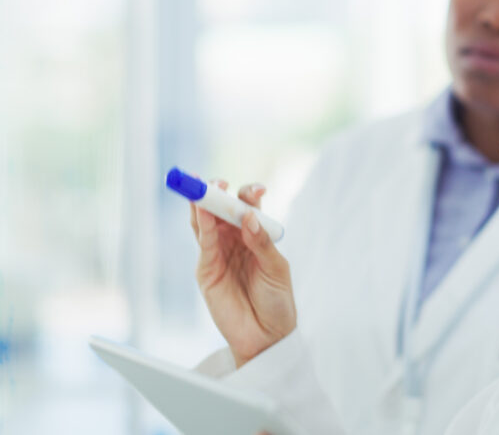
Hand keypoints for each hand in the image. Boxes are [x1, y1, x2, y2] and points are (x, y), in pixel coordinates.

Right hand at [190, 180, 295, 367]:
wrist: (266, 336)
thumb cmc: (277, 301)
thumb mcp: (276, 269)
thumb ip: (261, 244)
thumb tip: (248, 217)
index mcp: (255, 234)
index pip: (248, 207)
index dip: (249, 194)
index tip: (258, 190)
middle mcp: (234, 240)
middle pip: (221, 209)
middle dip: (217, 192)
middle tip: (217, 182)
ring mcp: (218, 253)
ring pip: (205, 222)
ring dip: (202, 204)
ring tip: (203, 188)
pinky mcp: (206, 270)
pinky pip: (203, 243)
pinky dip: (201, 226)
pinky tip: (202, 212)